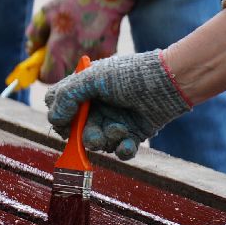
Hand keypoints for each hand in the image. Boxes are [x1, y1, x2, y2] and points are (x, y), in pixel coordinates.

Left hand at [27, 0, 134, 82]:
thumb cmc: (74, 3)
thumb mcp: (45, 14)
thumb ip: (35, 35)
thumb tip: (32, 50)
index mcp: (59, 50)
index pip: (46, 77)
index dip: (40, 71)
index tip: (40, 62)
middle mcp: (77, 59)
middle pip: (61, 77)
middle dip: (55, 66)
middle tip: (54, 49)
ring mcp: (95, 58)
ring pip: (77, 70)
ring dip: (70, 61)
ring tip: (72, 41)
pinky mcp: (109, 54)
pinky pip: (92, 62)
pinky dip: (85, 55)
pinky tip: (86, 38)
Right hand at [45, 50, 190, 160]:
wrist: (171, 82)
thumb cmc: (131, 74)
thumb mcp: (93, 78)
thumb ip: (68, 95)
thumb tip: (53, 118)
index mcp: (84, 90)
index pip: (59, 107)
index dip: (59, 118)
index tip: (65, 123)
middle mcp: (97, 107)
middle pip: (77, 130)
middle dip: (84, 136)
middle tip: (94, 137)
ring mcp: (114, 121)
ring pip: (98, 142)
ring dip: (106, 139)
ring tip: (120, 129)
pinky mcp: (133, 133)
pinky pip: (121, 150)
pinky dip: (123, 150)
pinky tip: (127, 143)